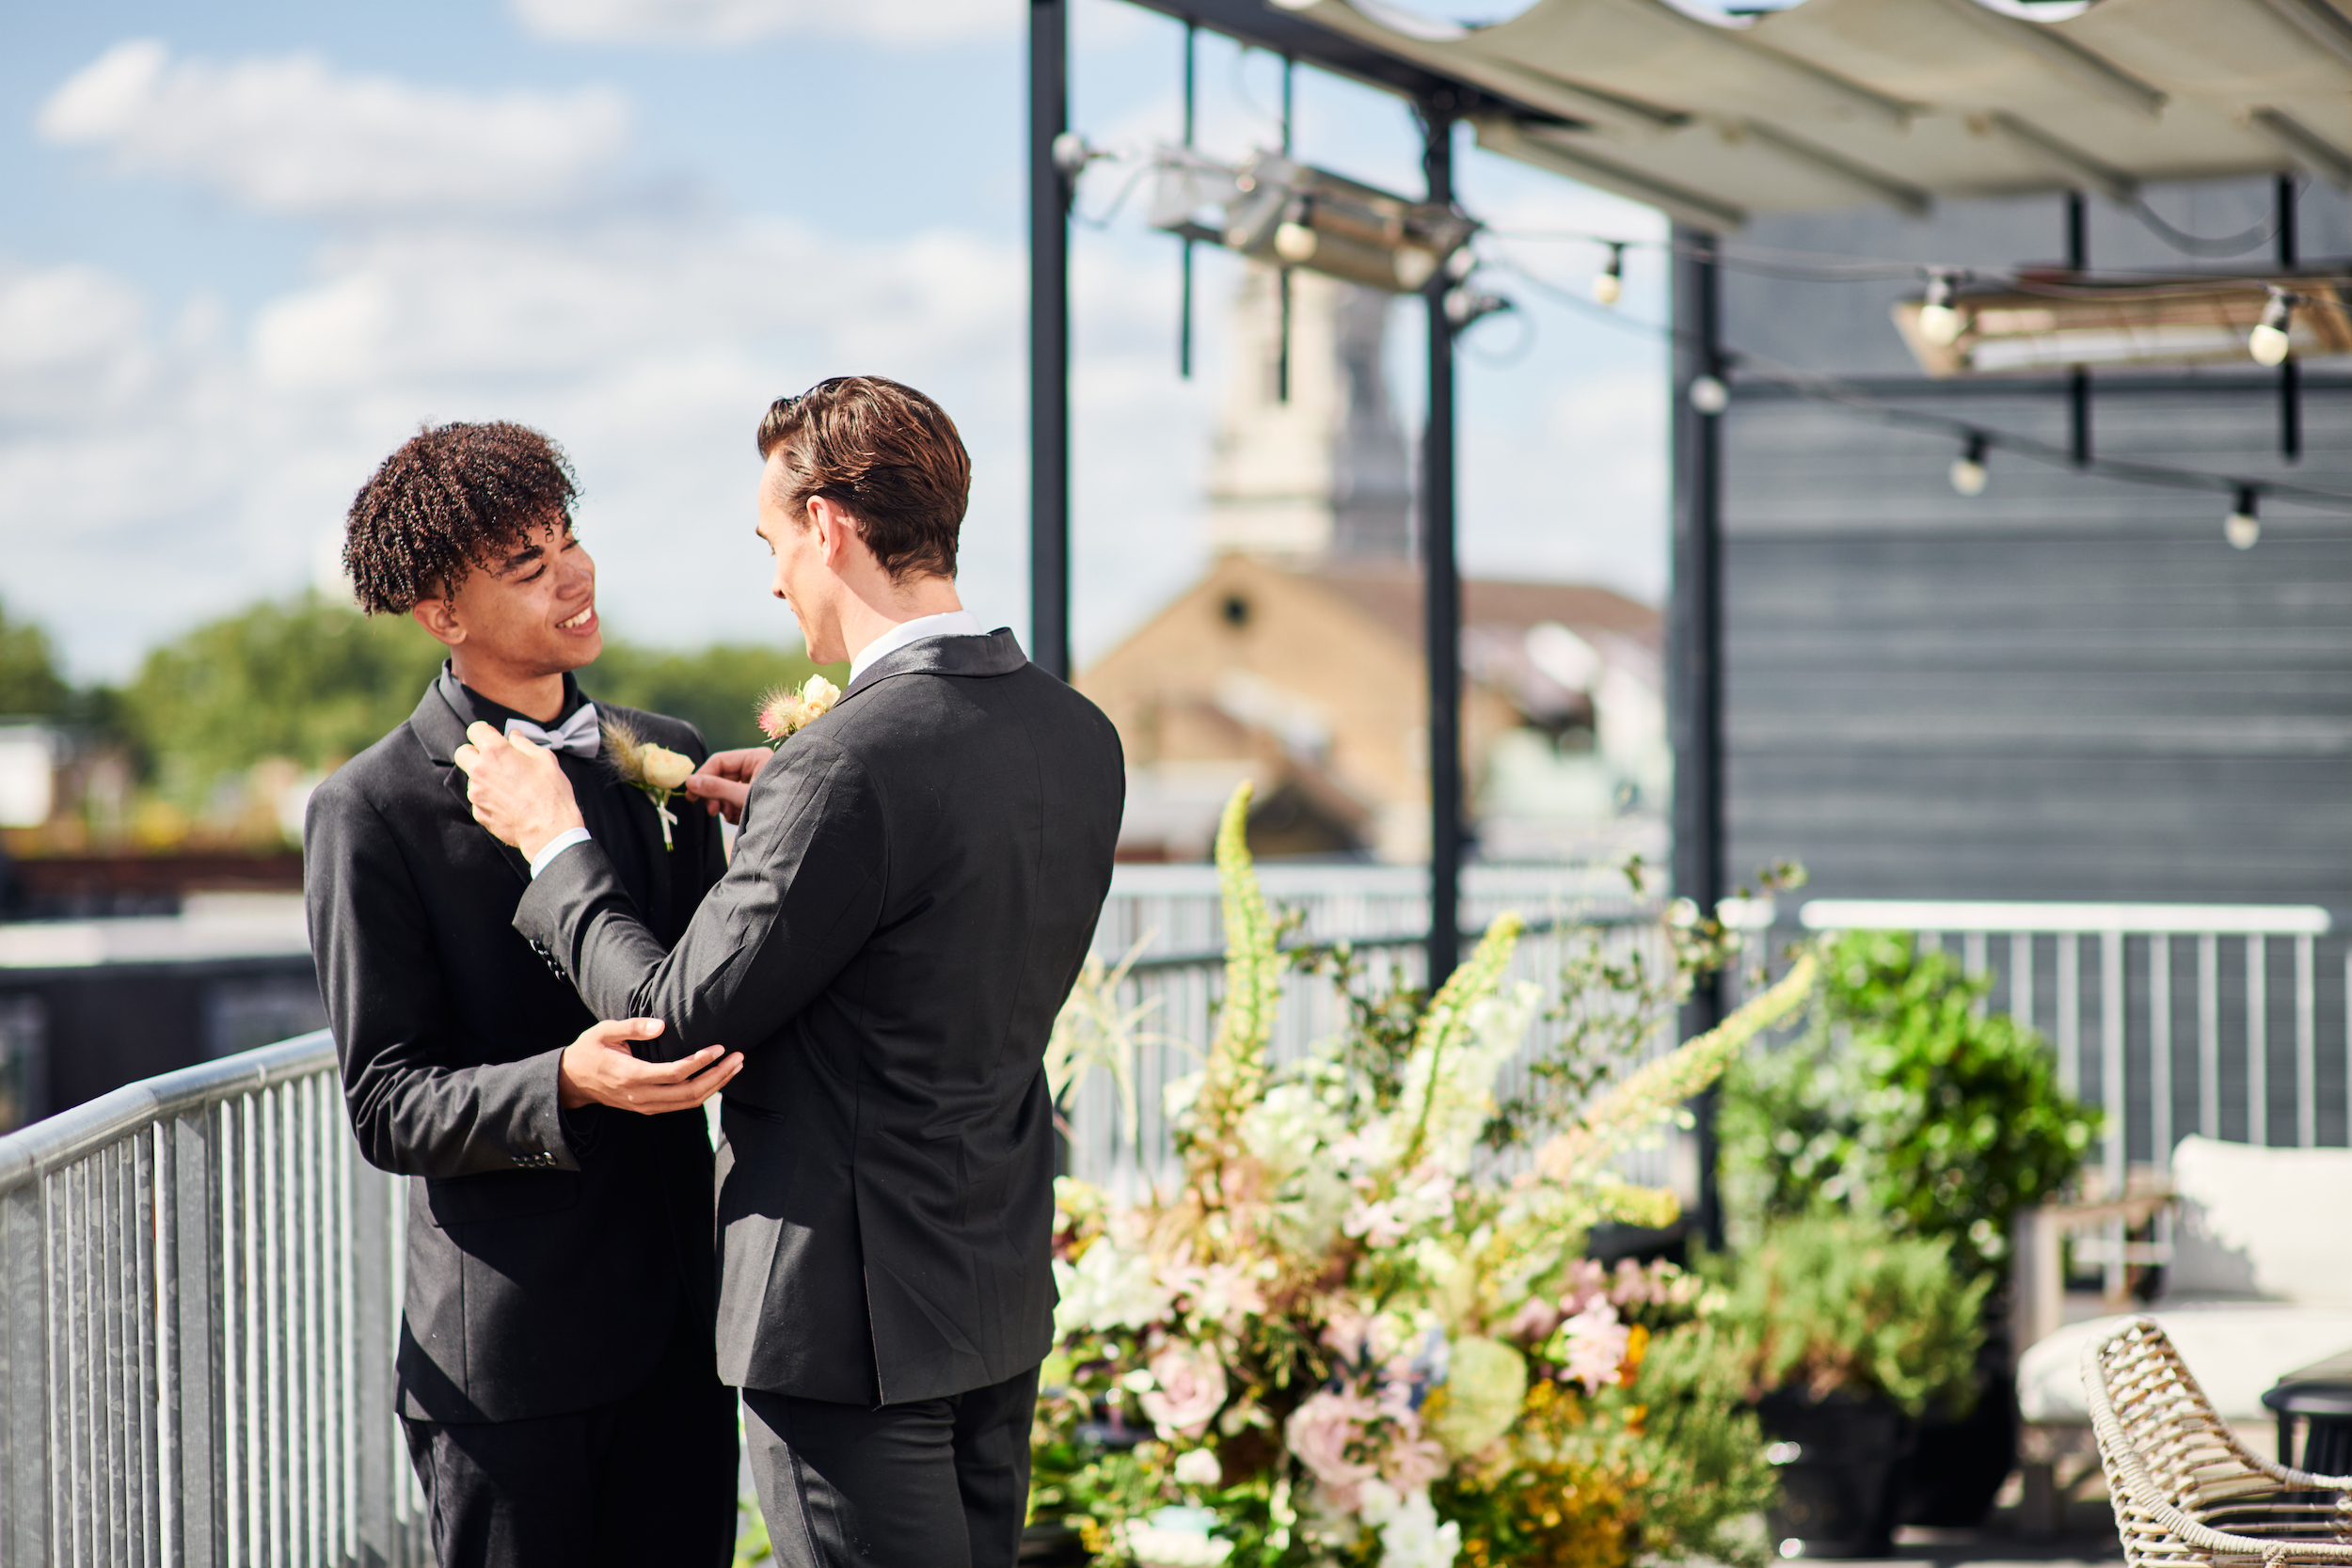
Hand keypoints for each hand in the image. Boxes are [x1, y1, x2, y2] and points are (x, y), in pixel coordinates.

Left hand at [453, 721, 584, 856]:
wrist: (550, 830)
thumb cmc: (551, 793)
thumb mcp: (545, 759)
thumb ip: (524, 743)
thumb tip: (514, 736)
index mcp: (495, 752)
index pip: (475, 730)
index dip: (485, 732)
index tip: (494, 738)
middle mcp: (480, 770)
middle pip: (462, 753)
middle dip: (475, 753)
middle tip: (495, 760)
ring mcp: (476, 794)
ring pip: (471, 778)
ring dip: (484, 778)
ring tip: (509, 786)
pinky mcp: (479, 812)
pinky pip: (479, 800)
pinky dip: (489, 798)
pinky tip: (508, 802)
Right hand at [557, 1018, 742, 1112]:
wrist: (571, 1081)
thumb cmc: (589, 1051)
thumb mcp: (604, 1031)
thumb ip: (633, 1027)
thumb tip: (662, 1025)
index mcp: (631, 1075)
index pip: (675, 1073)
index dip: (700, 1062)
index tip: (719, 1047)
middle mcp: (640, 1095)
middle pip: (689, 1093)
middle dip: (718, 1076)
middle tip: (738, 1058)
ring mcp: (645, 1105)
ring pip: (688, 1103)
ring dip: (715, 1086)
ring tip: (734, 1068)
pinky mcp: (648, 1108)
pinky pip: (680, 1105)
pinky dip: (702, 1094)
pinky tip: (716, 1079)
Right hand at [685, 747, 772, 824]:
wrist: (798, 828)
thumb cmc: (777, 806)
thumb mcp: (743, 796)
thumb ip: (716, 788)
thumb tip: (689, 782)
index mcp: (756, 758)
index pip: (719, 761)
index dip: (703, 776)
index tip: (691, 794)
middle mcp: (756, 767)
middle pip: (721, 776)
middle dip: (715, 795)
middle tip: (711, 811)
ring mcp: (756, 782)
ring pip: (726, 790)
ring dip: (724, 805)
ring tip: (732, 816)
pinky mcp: (756, 797)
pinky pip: (735, 801)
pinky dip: (733, 811)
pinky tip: (740, 819)